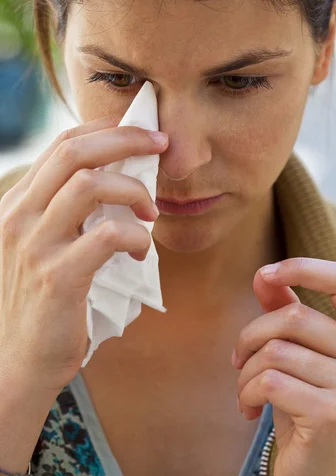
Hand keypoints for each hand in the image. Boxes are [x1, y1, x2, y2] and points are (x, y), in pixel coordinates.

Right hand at [0, 114, 168, 391]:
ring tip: (151, 210)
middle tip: (161, 143)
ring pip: (89, 185)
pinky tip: (141, 250)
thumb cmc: (42, 302)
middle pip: (74, 152)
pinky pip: (106, 235)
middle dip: (126, 138)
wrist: (18, 363)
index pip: (62, 144)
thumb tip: (117, 181)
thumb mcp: (44, 245)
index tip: (140, 130)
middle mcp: (19, 216)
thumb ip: (67, 213)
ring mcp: (34, 245)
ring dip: (132, 189)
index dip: (105, 129)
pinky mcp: (56, 277)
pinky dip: (135, 236)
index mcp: (18, 203)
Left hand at [232, 258, 335, 475]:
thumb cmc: (309, 403)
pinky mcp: (332, 413)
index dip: (303, 268)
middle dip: (251, 337)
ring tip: (247, 390)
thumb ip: (286, 311)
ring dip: (246, 372)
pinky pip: (269, 381)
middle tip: (238, 359)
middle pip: (294, 318)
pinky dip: (247, 393)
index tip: (266, 274)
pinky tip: (251, 408)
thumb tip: (263, 275)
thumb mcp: (301, 353)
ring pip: (275, 351)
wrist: (322, 471)